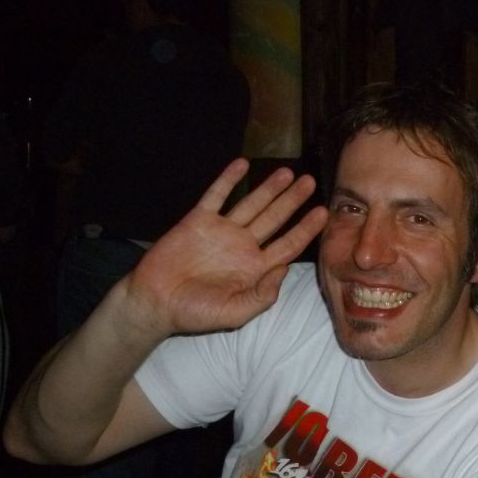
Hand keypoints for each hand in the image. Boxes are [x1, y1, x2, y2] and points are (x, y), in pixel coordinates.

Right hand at [124, 158, 327, 337]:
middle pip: (275, 218)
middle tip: (311, 182)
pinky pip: (216, 195)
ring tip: (288, 172)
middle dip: (293, 200)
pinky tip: (243, 164)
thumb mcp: (235, 313)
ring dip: (269, 188)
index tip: (324, 212)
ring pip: (251, 204)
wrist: (154, 303)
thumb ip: (262, 295)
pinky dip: (228, 180)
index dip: (306, 229)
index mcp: (255, 268)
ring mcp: (221, 231)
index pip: (288, 244)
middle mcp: (243, 246)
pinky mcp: (197, 221)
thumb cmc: (195, 313)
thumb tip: (284, 269)